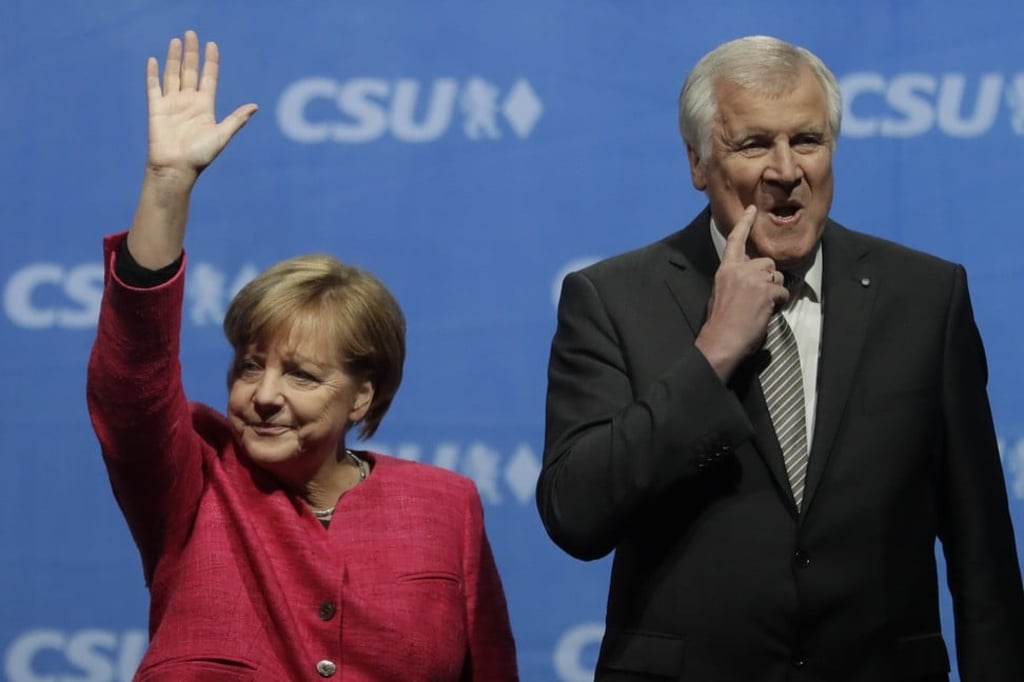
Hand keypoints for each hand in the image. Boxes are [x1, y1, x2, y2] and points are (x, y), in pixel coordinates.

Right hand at [145, 30, 257, 183]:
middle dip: (191, 53)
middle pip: (190, 71)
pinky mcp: (156, 109)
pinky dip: (153, 74)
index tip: (212, 45)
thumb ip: (237, 119)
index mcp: (205, 106)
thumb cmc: (201, 156)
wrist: (176, 168)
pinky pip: (154, 87)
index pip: (209, 78)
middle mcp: (189, 102)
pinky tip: (154, 60)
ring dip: (173, 57)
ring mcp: (172, 104)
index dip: (210, 61)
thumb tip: (255, 106)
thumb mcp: (222, 135)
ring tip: (176, 40)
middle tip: (191, 34)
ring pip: (172, 75)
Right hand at [695, 206, 789, 379]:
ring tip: (761, 307)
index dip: (745, 223)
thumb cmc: (719, 322)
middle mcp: (739, 269)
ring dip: (773, 291)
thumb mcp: (720, 294)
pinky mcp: (766, 292)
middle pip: (766, 262)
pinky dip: (778, 304)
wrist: (722, 339)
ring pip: (776, 276)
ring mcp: (753, 279)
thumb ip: (734, 280)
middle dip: (767, 277)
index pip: (735, 240)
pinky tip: (766, 313)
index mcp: (725, 269)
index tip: (752, 209)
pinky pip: (782, 293)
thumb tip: (749, 281)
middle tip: (760, 297)